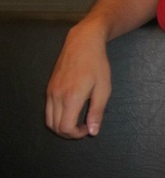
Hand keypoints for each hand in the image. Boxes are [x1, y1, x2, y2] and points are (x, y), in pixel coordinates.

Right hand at [45, 23, 110, 138]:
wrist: (83, 43)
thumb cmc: (97, 65)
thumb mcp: (103, 89)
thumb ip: (97, 112)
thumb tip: (92, 132)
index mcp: (71, 98)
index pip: (66, 128)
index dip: (77, 134)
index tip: (87, 129)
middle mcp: (57, 96)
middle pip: (55, 127)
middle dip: (69, 133)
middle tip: (83, 127)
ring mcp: (51, 91)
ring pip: (49, 119)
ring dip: (61, 126)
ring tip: (77, 120)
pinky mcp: (49, 87)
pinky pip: (48, 109)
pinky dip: (57, 116)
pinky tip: (71, 110)